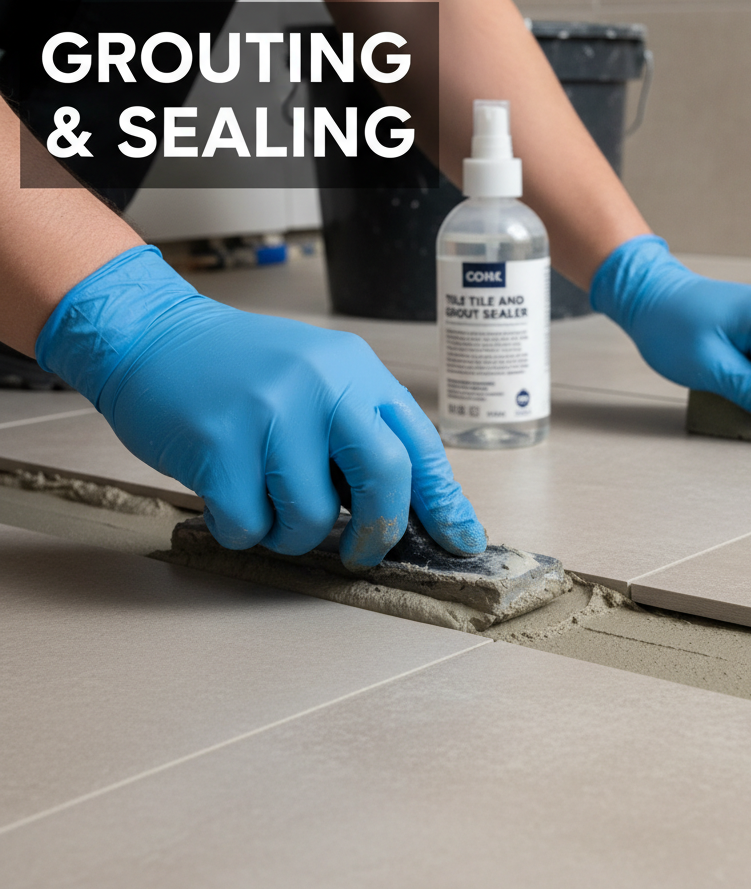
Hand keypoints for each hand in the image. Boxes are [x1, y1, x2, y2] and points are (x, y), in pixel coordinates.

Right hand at [36, 246, 485, 567]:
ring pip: (311, 516)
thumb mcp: (318, 382)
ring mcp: (270, 410)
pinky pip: (249, 524)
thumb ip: (359, 436)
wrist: (152, 335)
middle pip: (385, 476)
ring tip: (263, 504)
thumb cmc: (242, 373)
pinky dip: (240, 529)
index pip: (419, 445)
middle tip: (360, 553)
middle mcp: (322, 384)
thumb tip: (406, 511)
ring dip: (290, 534)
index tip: (461, 542)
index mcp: (356, 371)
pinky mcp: (219, 440)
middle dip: (378, 532)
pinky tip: (224, 497)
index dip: (444, 503)